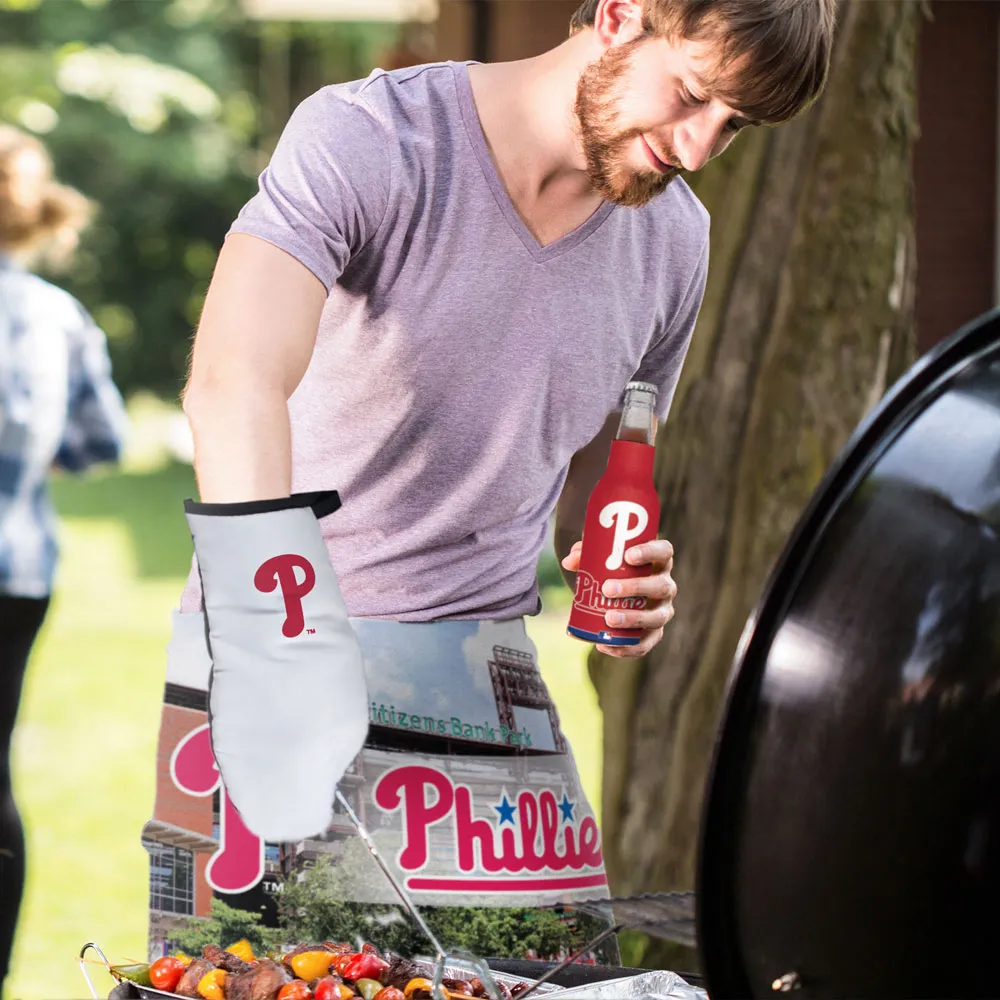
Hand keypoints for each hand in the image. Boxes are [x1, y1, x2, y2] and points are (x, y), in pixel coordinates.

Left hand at [561, 538, 676, 657]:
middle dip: (635, 587)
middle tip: (607, 589)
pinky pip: (645, 644)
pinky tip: (605, 645)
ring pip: (657, 617)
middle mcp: (666, 586)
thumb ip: (585, 555)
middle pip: (661, 586)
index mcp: (658, 562)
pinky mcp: (655, 633)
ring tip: (609, 618)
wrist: (616, 596)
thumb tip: (568, 562)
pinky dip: (626, 647)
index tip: (628, 555)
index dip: (650, 552)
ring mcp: (663, 611)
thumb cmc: (611, 571)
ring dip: (633, 619)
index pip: (664, 551)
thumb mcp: (599, 560)